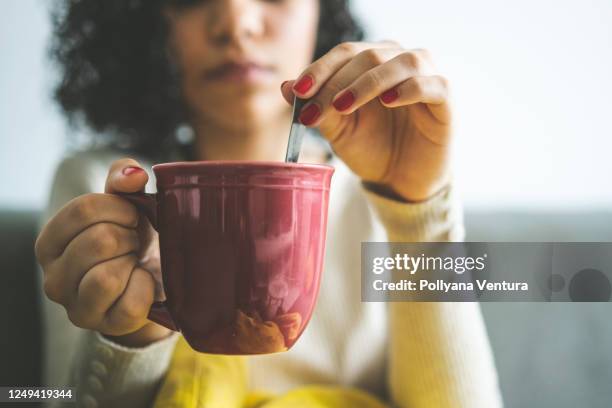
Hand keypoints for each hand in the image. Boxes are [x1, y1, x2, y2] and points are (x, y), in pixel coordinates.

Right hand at [35, 158, 171, 346]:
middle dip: (130, 237)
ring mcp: (76, 307)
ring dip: (133, 263)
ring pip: (107, 277)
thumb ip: (123, 179)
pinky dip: (146, 288)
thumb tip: (133, 175)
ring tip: (135, 262)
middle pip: (99, 241)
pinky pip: (130, 303)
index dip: (120, 208)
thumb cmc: (134, 238)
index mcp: (50, 242)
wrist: (154, 281)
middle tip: (135, 244)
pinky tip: (143, 283)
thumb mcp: (127, 203)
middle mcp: (53, 278)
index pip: (82, 210)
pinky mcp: (105, 326)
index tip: (132, 217)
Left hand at [281, 41, 451, 201]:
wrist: (401, 180)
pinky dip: (408, 89)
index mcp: (372, 63)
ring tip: (344, 105)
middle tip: (315, 109)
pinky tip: (387, 101)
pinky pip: (430, 84)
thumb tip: (286, 86)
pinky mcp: (444, 99)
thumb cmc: (371, 149)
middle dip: (336, 82)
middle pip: (367, 55)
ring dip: (367, 82)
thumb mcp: (339, 131)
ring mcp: (425, 76)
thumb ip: (318, 108)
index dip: (319, 69)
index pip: (344, 53)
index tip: (298, 92)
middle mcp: (398, 61)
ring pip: (399, 62)